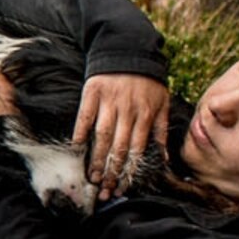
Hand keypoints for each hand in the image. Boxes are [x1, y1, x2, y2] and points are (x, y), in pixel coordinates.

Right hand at [71, 72, 170, 196]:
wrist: (128, 49)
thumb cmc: (146, 80)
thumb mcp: (162, 102)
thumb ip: (161, 129)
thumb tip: (163, 157)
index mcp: (145, 114)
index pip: (137, 149)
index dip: (129, 170)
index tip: (122, 188)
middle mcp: (127, 110)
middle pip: (118, 146)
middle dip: (112, 171)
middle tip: (105, 190)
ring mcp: (109, 102)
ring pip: (102, 135)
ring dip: (96, 158)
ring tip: (92, 176)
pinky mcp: (92, 93)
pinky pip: (85, 116)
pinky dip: (79, 132)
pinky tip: (75, 148)